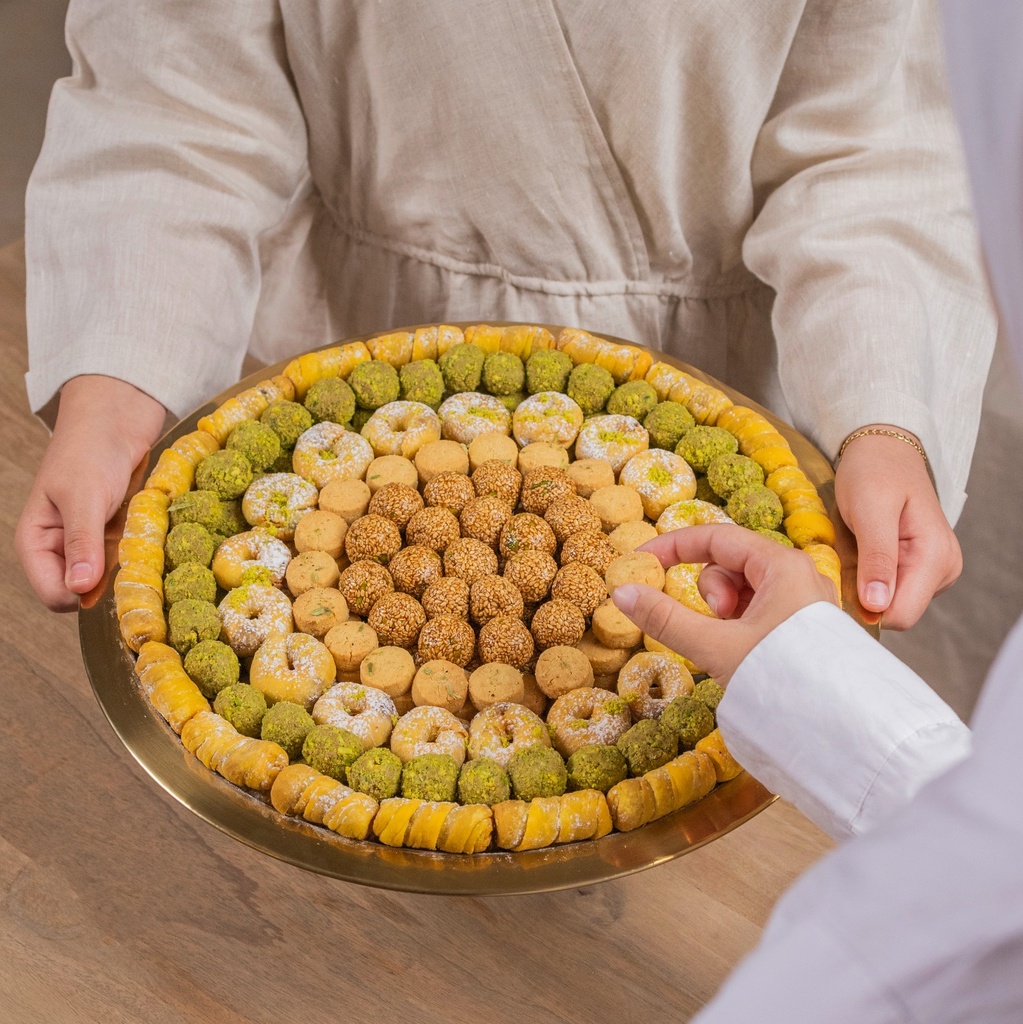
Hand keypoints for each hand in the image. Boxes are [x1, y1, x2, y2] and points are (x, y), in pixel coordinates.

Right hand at [16, 376, 166, 611]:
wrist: (116, 421)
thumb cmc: (91, 451)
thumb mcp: (84, 496)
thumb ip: (81, 542)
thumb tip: (78, 589)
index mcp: (37, 541)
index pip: (52, 594)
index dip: (80, 596)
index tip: (110, 578)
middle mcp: (60, 548)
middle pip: (82, 593)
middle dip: (106, 584)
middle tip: (131, 557)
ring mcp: (90, 544)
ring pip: (108, 580)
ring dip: (126, 569)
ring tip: (139, 540)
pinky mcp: (114, 536)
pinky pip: (126, 561)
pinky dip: (138, 555)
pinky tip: (148, 536)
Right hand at [611, 525, 837, 684]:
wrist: (842, 731)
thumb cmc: (783, 680)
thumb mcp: (716, 646)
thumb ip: (666, 618)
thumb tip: (622, 593)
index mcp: (782, 566)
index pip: (716, 536)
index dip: (674, 546)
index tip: (643, 561)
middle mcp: (799, 575)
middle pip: (731, 562)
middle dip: (710, 589)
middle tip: (714, 620)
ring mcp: (805, 602)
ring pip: (745, 588)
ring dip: (725, 609)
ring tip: (732, 643)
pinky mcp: (806, 628)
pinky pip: (761, 610)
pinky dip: (741, 624)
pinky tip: (745, 651)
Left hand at [834, 426, 960, 629]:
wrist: (883, 452)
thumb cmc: (873, 473)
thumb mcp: (870, 509)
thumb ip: (877, 558)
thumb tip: (877, 606)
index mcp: (936, 557)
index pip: (902, 614)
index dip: (867, 607)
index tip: (840, 582)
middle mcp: (943, 569)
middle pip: (897, 613)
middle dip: (866, 597)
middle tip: (843, 561)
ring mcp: (934, 571)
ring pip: (892, 604)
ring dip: (867, 586)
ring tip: (855, 552)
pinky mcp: (920, 569)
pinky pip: (891, 590)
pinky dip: (871, 579)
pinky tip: (863, 554)